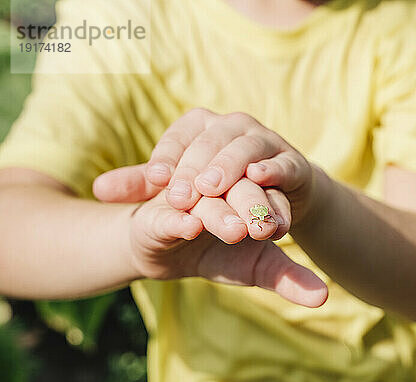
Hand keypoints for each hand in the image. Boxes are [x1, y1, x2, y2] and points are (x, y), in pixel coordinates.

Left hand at [96, 108, 319, 228]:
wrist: (275, 195)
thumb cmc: (220, 187)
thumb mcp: (182, 184)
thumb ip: (144, 185)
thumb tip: (98, 190)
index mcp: (201, 126)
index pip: (179, 138)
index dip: (166, 158)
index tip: (154, 181)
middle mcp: (233, 125)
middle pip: (211, 142)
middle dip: (194, 168)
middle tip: (179, 195)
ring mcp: (264, 140)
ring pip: (245, 148)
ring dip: (228, 166)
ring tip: (211, 187)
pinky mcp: (291, 161)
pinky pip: (283, 162)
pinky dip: (272, 168)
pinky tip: (258, 177)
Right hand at [121, 186, 327, 306]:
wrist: (165, 255)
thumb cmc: (216, 254)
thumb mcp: (255, 267)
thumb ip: (287, 277)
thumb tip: (323, 297)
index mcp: (247, 195)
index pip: (266, 196)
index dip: (276, 210)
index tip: (284, 228)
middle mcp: (219, 190)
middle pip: (238, 190)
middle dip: (252, 205)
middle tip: (262, 227)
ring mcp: (188, 200)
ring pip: (205, 201)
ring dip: (219, 213)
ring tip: (234, 230)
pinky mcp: (156, 216)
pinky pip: (168, 215)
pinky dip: (178, 220)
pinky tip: (189, 227)